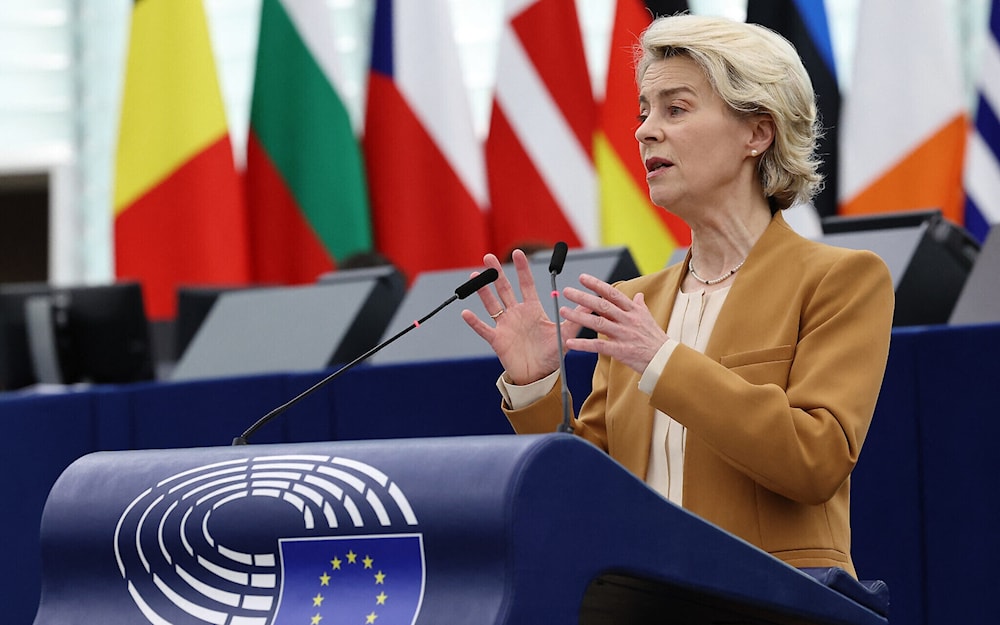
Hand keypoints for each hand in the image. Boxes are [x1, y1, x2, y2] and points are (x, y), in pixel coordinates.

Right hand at [461, 249, 581, 384]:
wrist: (539, 375)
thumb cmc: (552, 354)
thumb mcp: (566, 333)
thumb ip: (577, 317)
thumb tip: (593, 302)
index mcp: (532, 309)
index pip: (526, 284)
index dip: (522, 269)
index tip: (518, 253)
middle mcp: (516, 314)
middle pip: (504, 289)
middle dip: (496, 273)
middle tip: (489, 257)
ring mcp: (505, 325)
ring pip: (492, 304)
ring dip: (483, 291)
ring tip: (475, 275)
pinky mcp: (497, 340)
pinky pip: (483, 328)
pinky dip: (474, 322)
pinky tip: (466, 312)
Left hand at [560, 273, 667, 373]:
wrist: (666, 360)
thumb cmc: (656, 340)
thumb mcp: (649, 318)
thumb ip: (640, 306)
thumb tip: (639, 295)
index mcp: (633, 311)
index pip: (613, 294)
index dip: (597, 285)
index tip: (583, 278)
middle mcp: (628, 320)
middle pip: (602, 306)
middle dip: (583, 297)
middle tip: (567, 291)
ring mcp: (624, 335)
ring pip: (598, 323)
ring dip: (579, 317)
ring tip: (563, 311)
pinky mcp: (621, 351)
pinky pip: (599, 346)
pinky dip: (584, 344)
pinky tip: (570, 342)